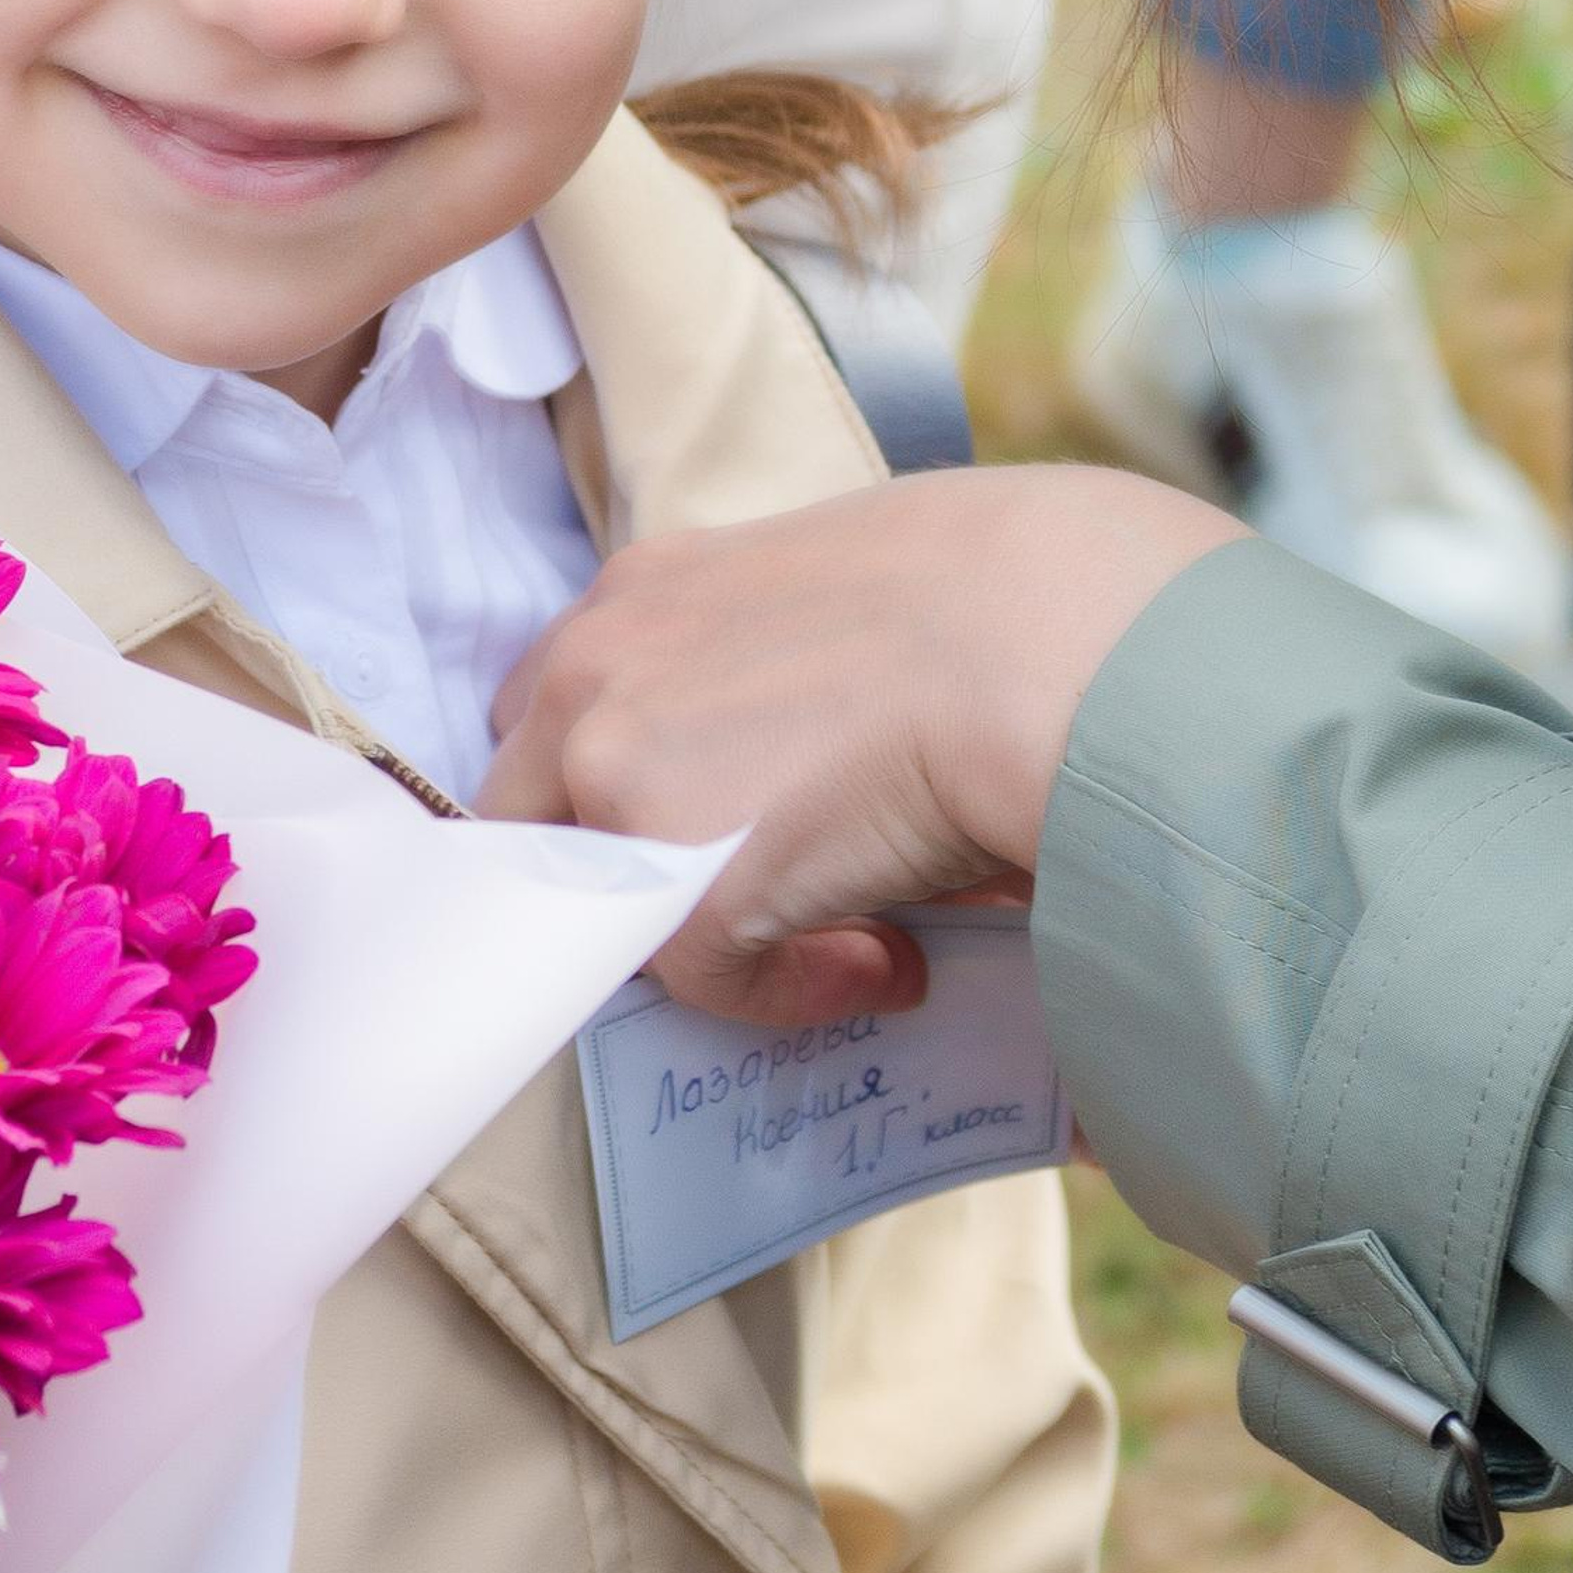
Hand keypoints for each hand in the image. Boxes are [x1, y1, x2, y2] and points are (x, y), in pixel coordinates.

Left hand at [481, 464, 1242, 1022]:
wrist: (1045, 639)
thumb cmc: (996, 592)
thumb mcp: (838, 582)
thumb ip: (773, 657)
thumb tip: (801, 746)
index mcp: (641, 588)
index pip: (558, 700)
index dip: (613, 770)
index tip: (687, 813)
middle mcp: (597, 673)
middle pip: (527, 804)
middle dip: (608, 853)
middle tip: (715, 888)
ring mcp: (620, 780)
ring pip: (600, 901)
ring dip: (688, 927)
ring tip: (816, 933)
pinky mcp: (679, 890)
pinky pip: (711, 982)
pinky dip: (793, 990)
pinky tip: (891, 960)